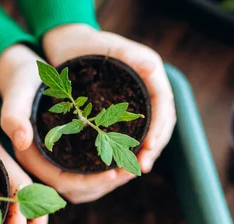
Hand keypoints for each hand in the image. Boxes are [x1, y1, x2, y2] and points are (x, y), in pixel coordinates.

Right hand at [0, 44, 137, 203]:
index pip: (63, 183)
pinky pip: (88, 172)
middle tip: (131, 170)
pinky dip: (106, 170)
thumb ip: (14, 117)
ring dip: (109, 181)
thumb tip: (21, 141)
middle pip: (78, 189)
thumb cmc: (20, 82)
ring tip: (132, 166)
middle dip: (105, 184)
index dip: (89, 183)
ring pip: (86, 185)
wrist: (21, 74)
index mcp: (32, 158)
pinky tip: (124, 156)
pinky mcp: (67, 154)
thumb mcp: (16, 95)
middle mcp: (45, 165)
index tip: (114, 174)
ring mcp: (56, 162)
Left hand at [43, 24, 175, 174]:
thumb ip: (128, 55)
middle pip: (161, 123)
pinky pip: (135, 132)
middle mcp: (150, 89)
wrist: (69, 44)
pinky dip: (132, 147)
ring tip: (135, 170)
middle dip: (154, 146)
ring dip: (145, 151)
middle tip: (142, 168)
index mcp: (152, 75)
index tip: (148, 148)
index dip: (159, 128)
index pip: (164, 106)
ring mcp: (139, 101)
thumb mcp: (106, 47)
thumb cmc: (86, 44)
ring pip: (151, 130)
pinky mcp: (125, 111)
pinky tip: (123, 161)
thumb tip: (152, 66)